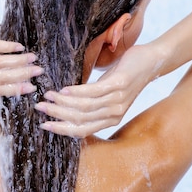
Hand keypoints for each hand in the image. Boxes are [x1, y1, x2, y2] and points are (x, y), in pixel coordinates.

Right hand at [34, 44, 158, 136]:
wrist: (153, 61)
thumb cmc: (126, 76)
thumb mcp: (107, 93)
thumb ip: (91, 102)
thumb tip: (65, 103)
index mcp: (110, 120)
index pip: (82, 130)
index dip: (62, 129)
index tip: (44, 124)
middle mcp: (114, 114)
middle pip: (80, 120)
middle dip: (57, 115)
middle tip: (39, 108)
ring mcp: (117, 100)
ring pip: (84, 108)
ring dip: (62, 103)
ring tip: (47, 95)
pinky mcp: (119, 84)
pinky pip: (93, 92)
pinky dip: (75, 92)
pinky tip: (63, 89)